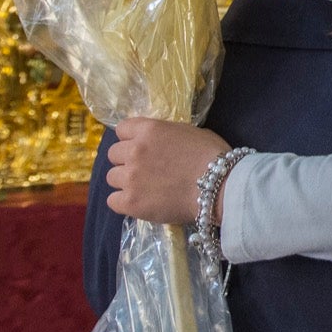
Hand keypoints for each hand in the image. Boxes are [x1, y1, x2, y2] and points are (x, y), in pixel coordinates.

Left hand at [105, 117, 229, 224]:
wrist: (220, 187)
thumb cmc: (213, 156)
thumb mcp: (190, 132)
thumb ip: (167, 136)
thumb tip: (161, 144)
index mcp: (149, 130)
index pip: (122, 129)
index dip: (131, 139)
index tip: (142, 148)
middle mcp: (134, 150)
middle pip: (113, 154)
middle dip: (126, 161)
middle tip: (145, 170)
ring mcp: (130, 177)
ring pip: (111, 177)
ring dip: (125, 182)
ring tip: (144, 189)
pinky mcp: (130, 202)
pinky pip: (113, 201)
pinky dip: (124, 202)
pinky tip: (139, 203)